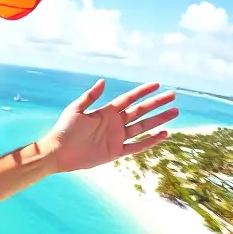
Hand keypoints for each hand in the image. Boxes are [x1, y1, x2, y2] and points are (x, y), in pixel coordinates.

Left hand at [39, 79, 179, 173]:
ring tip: (174, 112)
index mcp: (106, 112)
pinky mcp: (115, 152)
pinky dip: (150, 141)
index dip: (143, 92)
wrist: (58, 152)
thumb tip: (103, 81)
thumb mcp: (76, 110)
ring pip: (143, 127)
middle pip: (140, 111)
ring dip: (158, 120)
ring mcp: (116, 137)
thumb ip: (90, 97)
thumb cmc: (64, 130)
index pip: (129, 99)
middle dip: (156, 104)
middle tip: (173, 96)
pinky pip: (137, 146)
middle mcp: (114, 123)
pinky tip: (164, 134)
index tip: (157, 84)